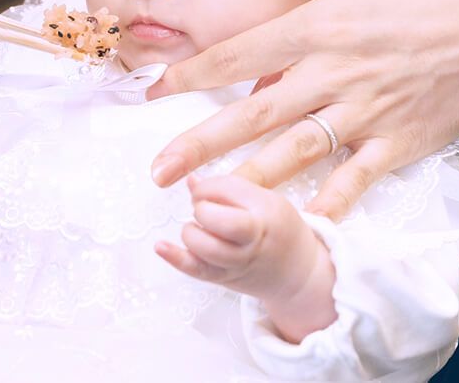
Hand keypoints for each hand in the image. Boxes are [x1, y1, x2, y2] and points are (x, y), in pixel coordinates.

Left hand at [148, 0, 458, 218]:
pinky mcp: (398, 141)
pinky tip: (296, 225)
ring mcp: (365, 112)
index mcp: (316, 27)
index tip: (153, 93)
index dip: (189, 77)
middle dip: (199, 146)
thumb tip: (270, 62)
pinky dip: (326, 204)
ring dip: (245, 181)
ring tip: (205, 204)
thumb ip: (306, 23)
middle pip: (251, 116)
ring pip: (292, 153)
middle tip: (160, 171)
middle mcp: (332, 73)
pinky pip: (354, 180)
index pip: (236, 56)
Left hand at [156, 175, 334, 341]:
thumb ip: (228, 189)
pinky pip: (196, 270)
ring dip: (192, 231)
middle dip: (202, 209)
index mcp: (266, 210)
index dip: (208, 187)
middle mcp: (254, 237)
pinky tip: (160, 246)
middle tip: (207, 210)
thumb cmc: (278, 229)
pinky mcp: (225, 278)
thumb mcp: (265, 199)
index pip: (227, 188)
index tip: (208, 191)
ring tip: (200, 229)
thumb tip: (191, 180)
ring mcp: (238, 261)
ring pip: (203, 245)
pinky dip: (175, 257)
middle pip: (216, 219)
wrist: (299, 274)